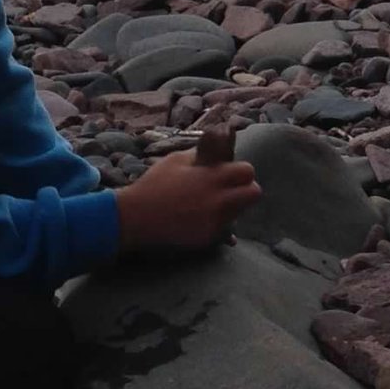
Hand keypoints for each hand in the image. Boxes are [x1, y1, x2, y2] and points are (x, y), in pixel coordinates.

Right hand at [115, 149, 260, 252]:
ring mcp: (214, 221)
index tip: (231, 173)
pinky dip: (219, 223)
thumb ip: (202, 155)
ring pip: (241, 212)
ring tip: (213, 204)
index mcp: (211, 177)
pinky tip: (202, 218)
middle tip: (231, 190)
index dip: (241, 171)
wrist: (135, 218)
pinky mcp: (207, 238)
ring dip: (233, 206)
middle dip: (246, 190)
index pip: (247, 171)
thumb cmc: (154, 184)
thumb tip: (218, 150)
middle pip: (254, 193)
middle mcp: (218, 200)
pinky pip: (225, 230)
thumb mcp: (176, 160)